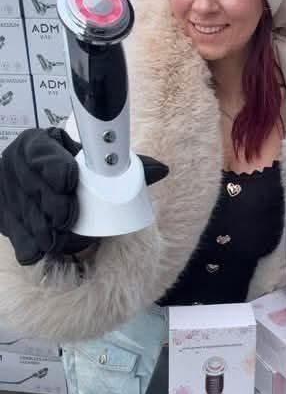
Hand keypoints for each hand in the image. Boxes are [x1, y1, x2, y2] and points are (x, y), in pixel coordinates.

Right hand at [0, 127, 168, 265]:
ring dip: (45, 231)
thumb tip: (161, 170)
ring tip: (65, 240)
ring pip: (23, 215)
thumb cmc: (74, 171)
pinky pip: (15, 235)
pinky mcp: (3, 216)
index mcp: (38, 143)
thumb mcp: (92, 163)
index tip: (69, 180)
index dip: (53, 166)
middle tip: (69, 218)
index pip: (39, 152)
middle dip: (53, 207)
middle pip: (31, 187)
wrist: (44, 188)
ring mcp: (6, 191)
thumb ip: (122, 165)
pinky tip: (46, 250)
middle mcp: (15, 164)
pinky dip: (32, 247)